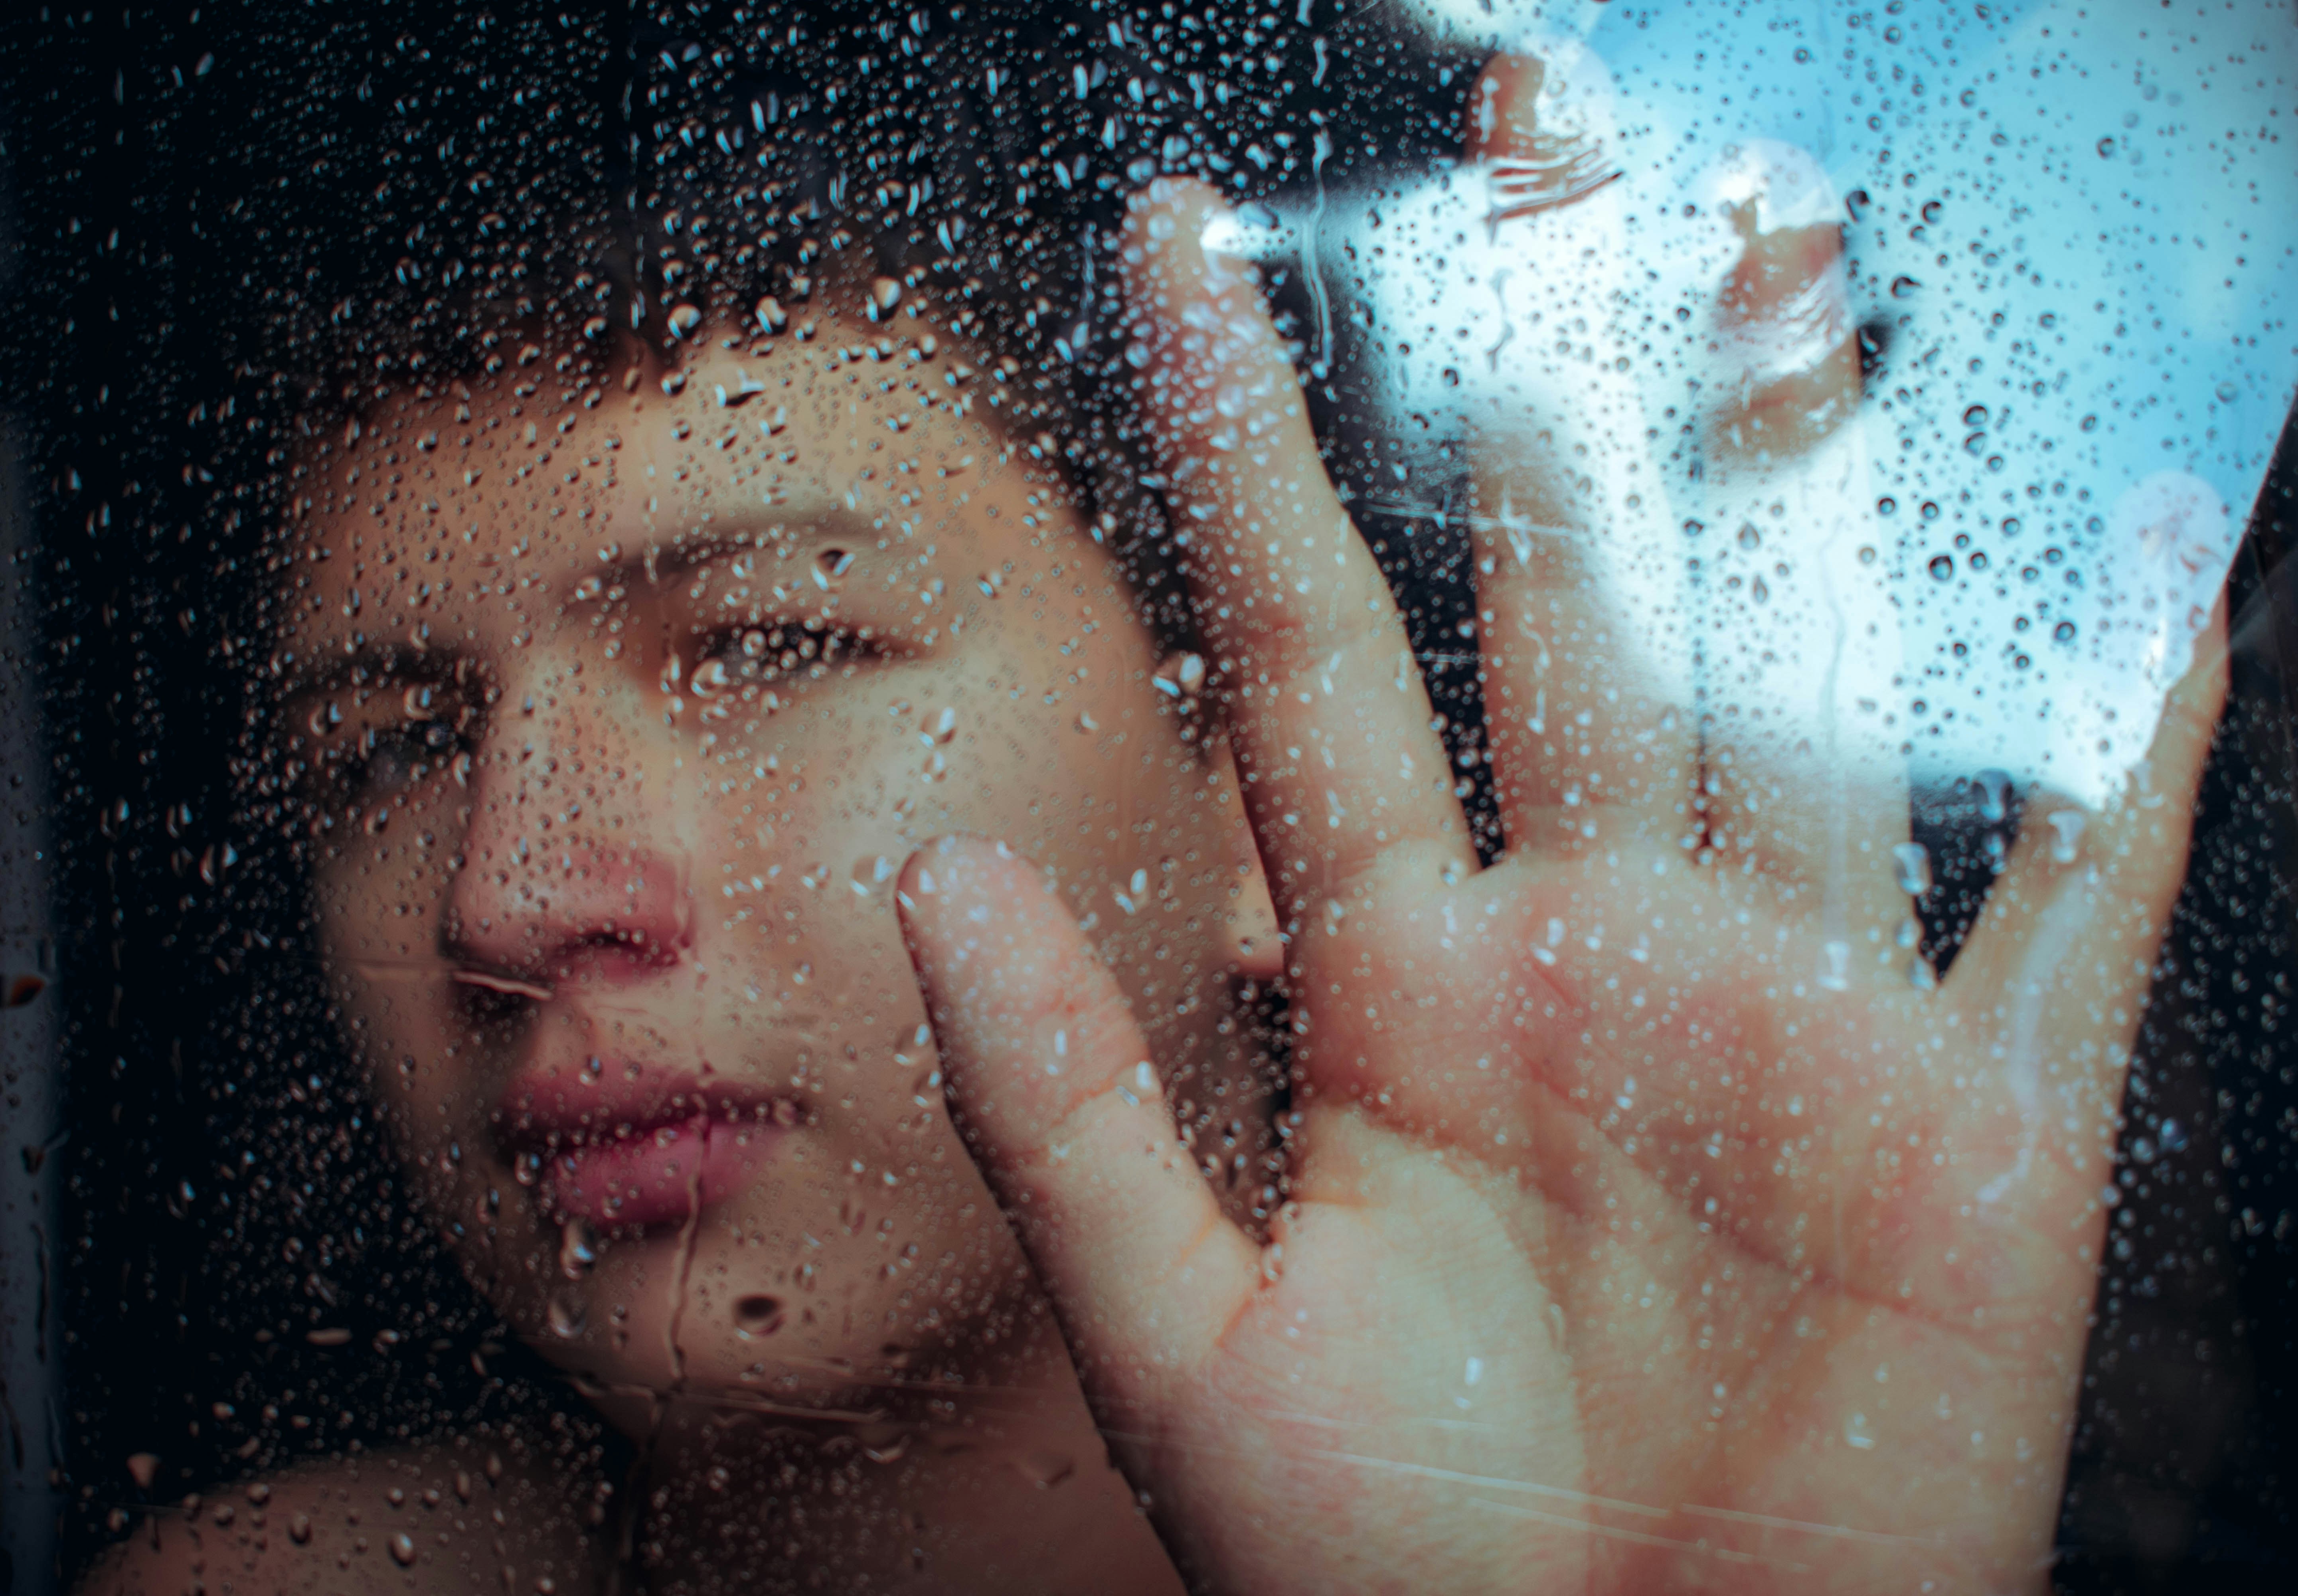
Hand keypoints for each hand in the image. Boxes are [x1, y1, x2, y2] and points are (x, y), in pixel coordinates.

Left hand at [897, 57, 2227, 1595]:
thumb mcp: (1186, 1354)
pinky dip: (2121, 747)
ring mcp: (1800, 1015)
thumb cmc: (1390, 1582)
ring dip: (1807, 481)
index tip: (1177, 266)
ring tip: (1784, 256)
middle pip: (1575, 605)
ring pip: (1804, 682)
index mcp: (1415, 989)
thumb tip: (929, 886)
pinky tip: (2140, 580)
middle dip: (1558, 384)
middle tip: (1541, 156)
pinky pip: (2070, 897)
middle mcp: (1604, 952)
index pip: (1315, 650)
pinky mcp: (1982, 1121)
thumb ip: (1068, 1114)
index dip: (1246, 452)